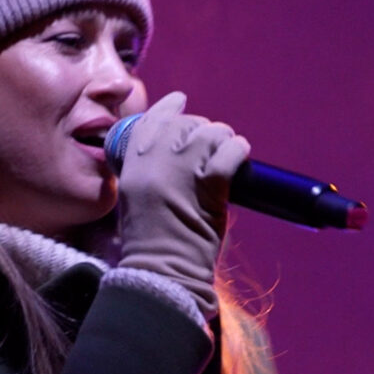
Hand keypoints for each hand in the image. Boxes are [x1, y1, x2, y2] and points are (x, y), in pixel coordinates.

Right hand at [113, 90, 250, 314]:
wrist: (162, 272)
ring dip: (222, 137)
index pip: (150, 121)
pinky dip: (238, 149)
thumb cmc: (151, 246)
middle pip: (183, 124)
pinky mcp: (208, 185)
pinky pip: (228, 152)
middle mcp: (155, 162)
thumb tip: (175, 153)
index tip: (180, 100)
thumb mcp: (135, 200)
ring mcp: (181, 171)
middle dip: (200, 128)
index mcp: (132, 166)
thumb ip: (147, 174)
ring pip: (208, 133)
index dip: (169, 108)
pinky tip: (241, 153)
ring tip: (227, 148)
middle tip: (211, 143)